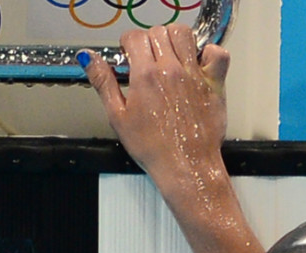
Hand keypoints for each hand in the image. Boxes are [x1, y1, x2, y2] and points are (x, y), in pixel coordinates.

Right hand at [80, 24, 229, 181]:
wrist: (185, 166)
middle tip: (147, 58)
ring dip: (174, 39)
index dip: (129, 42)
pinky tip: (197, 63)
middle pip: (159, 32)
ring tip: (170, 56)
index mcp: (145, 76)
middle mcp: (170, 70)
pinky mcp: (213, 83)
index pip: (135, 37)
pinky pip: (217, 53)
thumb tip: (88, 59)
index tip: (129, 52)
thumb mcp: (118, 116)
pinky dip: (208, 52)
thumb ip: (103, 82)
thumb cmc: (153, 148)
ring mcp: (194, 74)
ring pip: (184, 34)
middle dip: (149, 41)